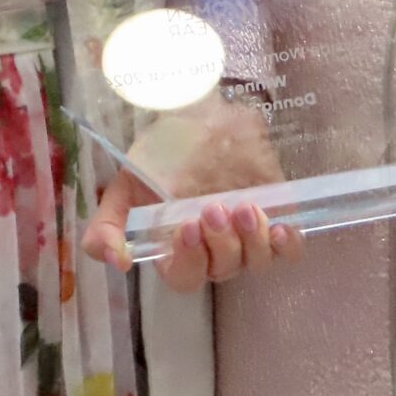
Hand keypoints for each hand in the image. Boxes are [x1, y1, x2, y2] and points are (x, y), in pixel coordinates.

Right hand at [84, 92, 303, 290]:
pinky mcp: (274, 220)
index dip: (188, 259)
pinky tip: (280, 228)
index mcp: (175, 252)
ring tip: (244, 207)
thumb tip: (117, 262)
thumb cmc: (157, 158)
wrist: (194, 118)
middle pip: (222, 270)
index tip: (186, 226)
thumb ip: (108, 228)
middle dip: (220, 243)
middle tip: (214, 208)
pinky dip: (287, 245)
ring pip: (256, 261)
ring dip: (252, 240)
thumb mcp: (123, 189)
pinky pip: (287, 249)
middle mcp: (213, 252)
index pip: (184, 277)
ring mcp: (246, 238)